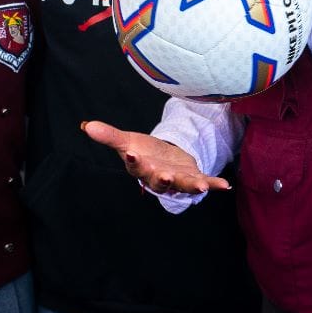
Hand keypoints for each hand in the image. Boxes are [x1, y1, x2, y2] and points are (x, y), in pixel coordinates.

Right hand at [82, 120, 229, 194]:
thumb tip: (86, 125)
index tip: (132, 153)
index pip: (135, 165)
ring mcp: (177, 179)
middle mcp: (158, 177)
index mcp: (141, 168)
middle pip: (158, 180)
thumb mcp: (127, 141)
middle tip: (164, 176)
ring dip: (190, 186)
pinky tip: (225, 185)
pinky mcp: (192, 178)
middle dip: (161, 179)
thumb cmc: (143, 152)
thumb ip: (109, 135)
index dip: (133, 160)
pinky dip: (213, 185)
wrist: (163, 160)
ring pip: (182, 185)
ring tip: (198, 186)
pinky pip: (204, 182)